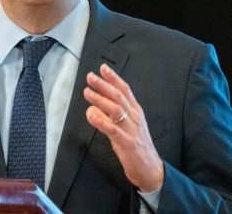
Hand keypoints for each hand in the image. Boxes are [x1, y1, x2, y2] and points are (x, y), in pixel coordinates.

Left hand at [83, 64, 163, 191]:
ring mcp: (131, 129)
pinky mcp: (127, 142)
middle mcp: (135, 117)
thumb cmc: (136, 145)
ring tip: (87, 92)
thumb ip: (115, 113)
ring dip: (100, 99)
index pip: (125, 90)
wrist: (150, 168)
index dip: (113, 78)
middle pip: (118, 96)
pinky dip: (100, 120)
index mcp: (136, 111)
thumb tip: (97, 102)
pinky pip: (112, 129)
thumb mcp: (128, 124)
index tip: (102, 68)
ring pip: (115, 109)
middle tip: (90, 77)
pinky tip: (91, 114)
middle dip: (103, 85)